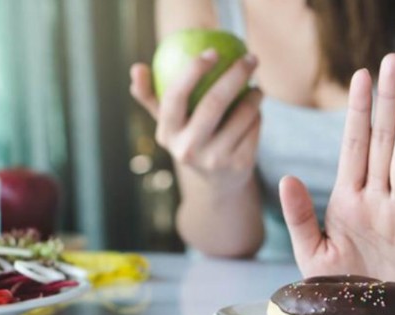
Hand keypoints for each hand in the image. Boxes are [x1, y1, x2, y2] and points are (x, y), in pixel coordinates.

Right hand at [129, 51, 262, 190]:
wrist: (218, 182)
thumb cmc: (191, 139)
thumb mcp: (170, 123)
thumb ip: (151, 96)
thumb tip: (137, 68)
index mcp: (167, 134)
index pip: (175, 96)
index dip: (193, 70)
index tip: (212, 52)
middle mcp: (188, 149)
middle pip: (213, 102)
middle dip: (235, 74)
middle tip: (250, 58)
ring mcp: (214, 160)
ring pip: (241, 114)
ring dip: (254, 95)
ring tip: (256, 87)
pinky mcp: (239, 165)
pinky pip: (254, 127)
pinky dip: (258, 115)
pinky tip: (257, 111)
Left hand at [279, 54, 394, 296]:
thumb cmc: (340, 287)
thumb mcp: (311, 252)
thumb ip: (299, 215)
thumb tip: (286, 177)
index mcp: (348, 200)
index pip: (353, 146)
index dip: (357, 112)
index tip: (360, 78)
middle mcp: (377, 199)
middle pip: (382, 142)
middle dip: (387, 103)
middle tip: (392, 62)